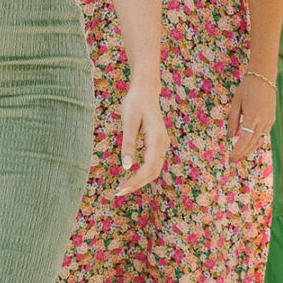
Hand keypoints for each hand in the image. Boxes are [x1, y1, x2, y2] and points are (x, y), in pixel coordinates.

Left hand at [115, 73, 168, 196]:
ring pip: (154, 169)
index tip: (121, 188)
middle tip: (118, 192)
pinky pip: (153, 163)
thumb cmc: (135, 103)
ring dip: (140, 180)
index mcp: (157, 139)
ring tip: (122, 187)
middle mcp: (163, 144)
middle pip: (153, 172)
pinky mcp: (158, 144)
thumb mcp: (128, 122)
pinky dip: (142, 173)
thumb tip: (125, 166)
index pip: (149, 167)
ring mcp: (162, 144)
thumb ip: (128, 143)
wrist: (146, 91)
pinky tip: (130, 176)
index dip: (136, 181)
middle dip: (137, 184)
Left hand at [226, 72, 277, 163]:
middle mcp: (263, 121)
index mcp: (253, 117)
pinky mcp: (271, 119)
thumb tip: (230, 137)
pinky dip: (255, 142)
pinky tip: (247, 144)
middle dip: (242, 153)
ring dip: (249, 149)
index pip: (244, 140)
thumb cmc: (246, 88)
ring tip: (238, 155)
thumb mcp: (236, 103)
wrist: (264, 78)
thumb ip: (233, 120)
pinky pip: (263, 134)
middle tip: (232, 160)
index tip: (230, 158)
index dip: (237, 151)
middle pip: (252, 143)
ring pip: (259, 141)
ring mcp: (269, 121)